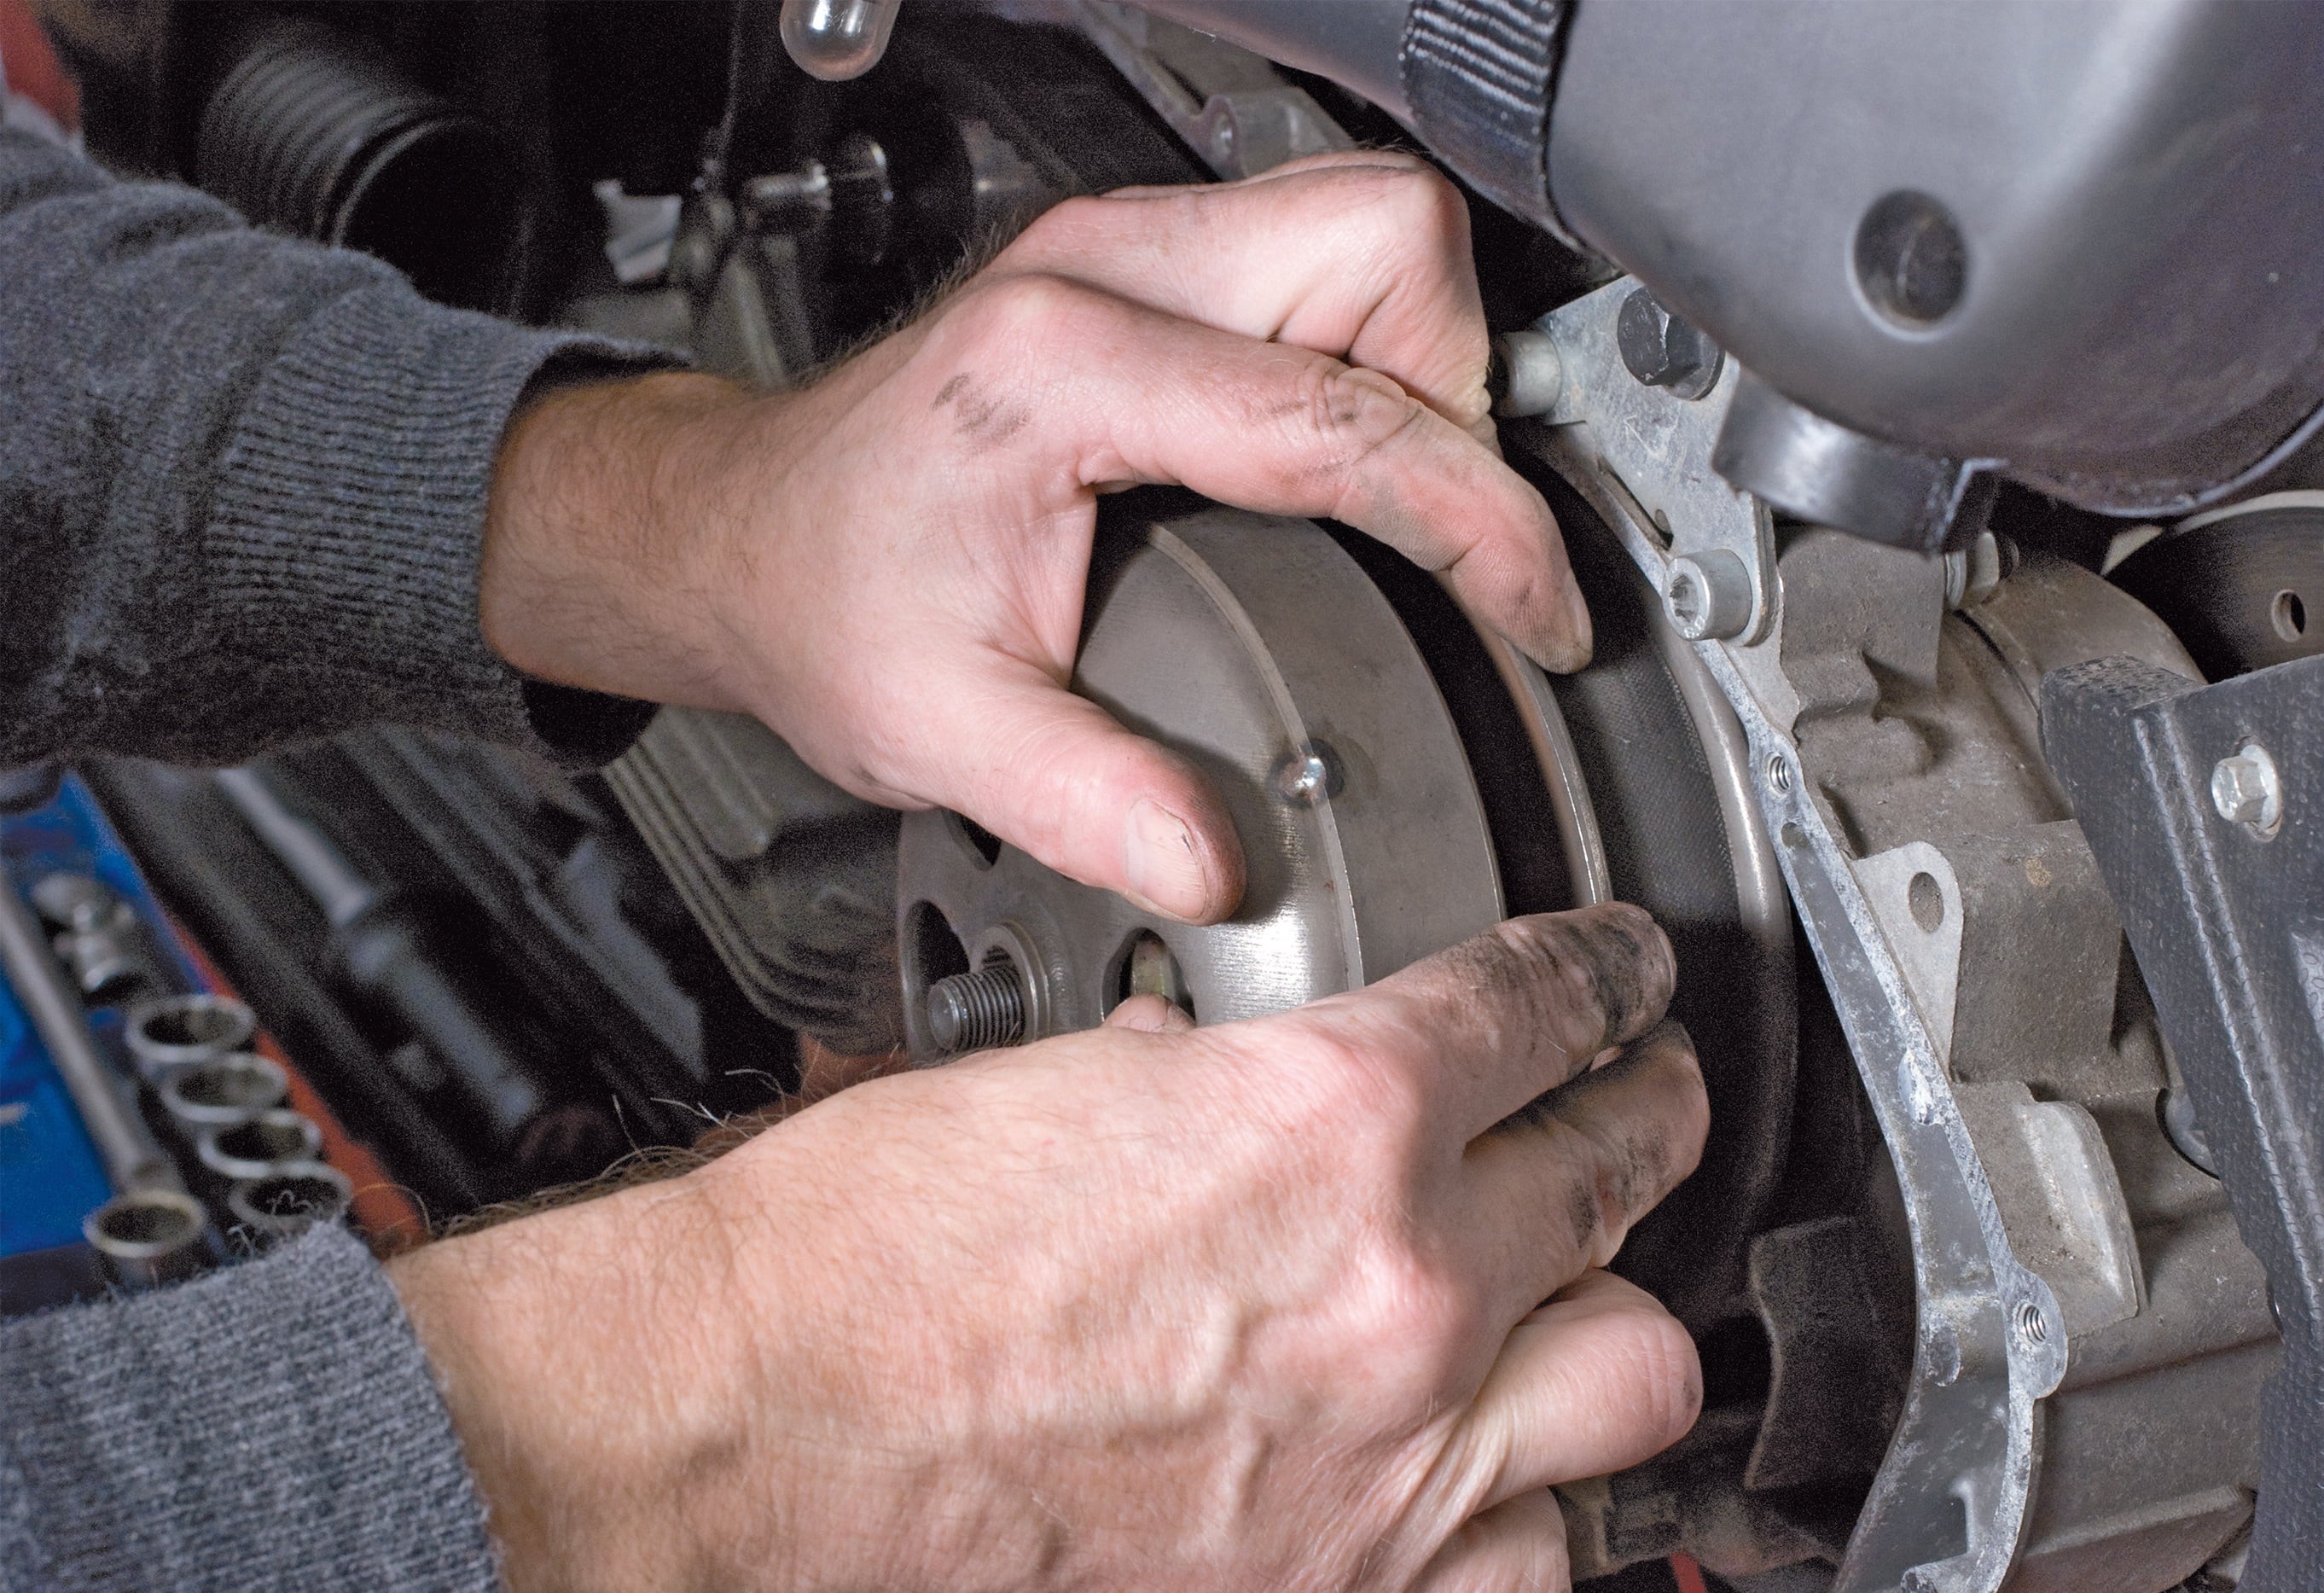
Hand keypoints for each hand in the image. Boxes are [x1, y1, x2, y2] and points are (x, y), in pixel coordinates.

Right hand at [389, 904, 1705, 1592]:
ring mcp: (1396, 1461)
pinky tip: (1499, 1466)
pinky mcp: (1353, 1591)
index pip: (1542, 1006)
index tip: (1621, 975)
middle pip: (1623, 1167)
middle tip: (1645, 1087)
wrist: (750, 1434)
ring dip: (1614, 1313)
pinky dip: (1536, 1501)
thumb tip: (1224, 1083)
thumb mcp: (1054, 1078)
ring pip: (1636, 1367)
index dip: (1603, 974)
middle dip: (1648, 1107)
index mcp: (1327, 1119)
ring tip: (1589, 1283)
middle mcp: (1399, 1288)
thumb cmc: (862, 1258)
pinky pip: (1540, 1550)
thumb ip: (1200, 1081)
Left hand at [479, 153, 1587, 923]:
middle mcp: (1104, 271)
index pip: (1346, 416)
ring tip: (1407, 499)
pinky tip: (1353, 451)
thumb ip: (1082, 799)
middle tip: (1446, 534)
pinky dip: (1376, 343)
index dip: (1481, 523)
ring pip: (1373, 223)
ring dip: (1427, 355)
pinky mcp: (1141, 262)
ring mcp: (1124, 248)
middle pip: (1390, 242)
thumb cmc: (822, 599)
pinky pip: (1323, 253)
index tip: (1537, 615)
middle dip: (1459, 391)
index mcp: (1061, 372)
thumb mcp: (935, 729)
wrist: (742, 531)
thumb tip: (1212, 868)